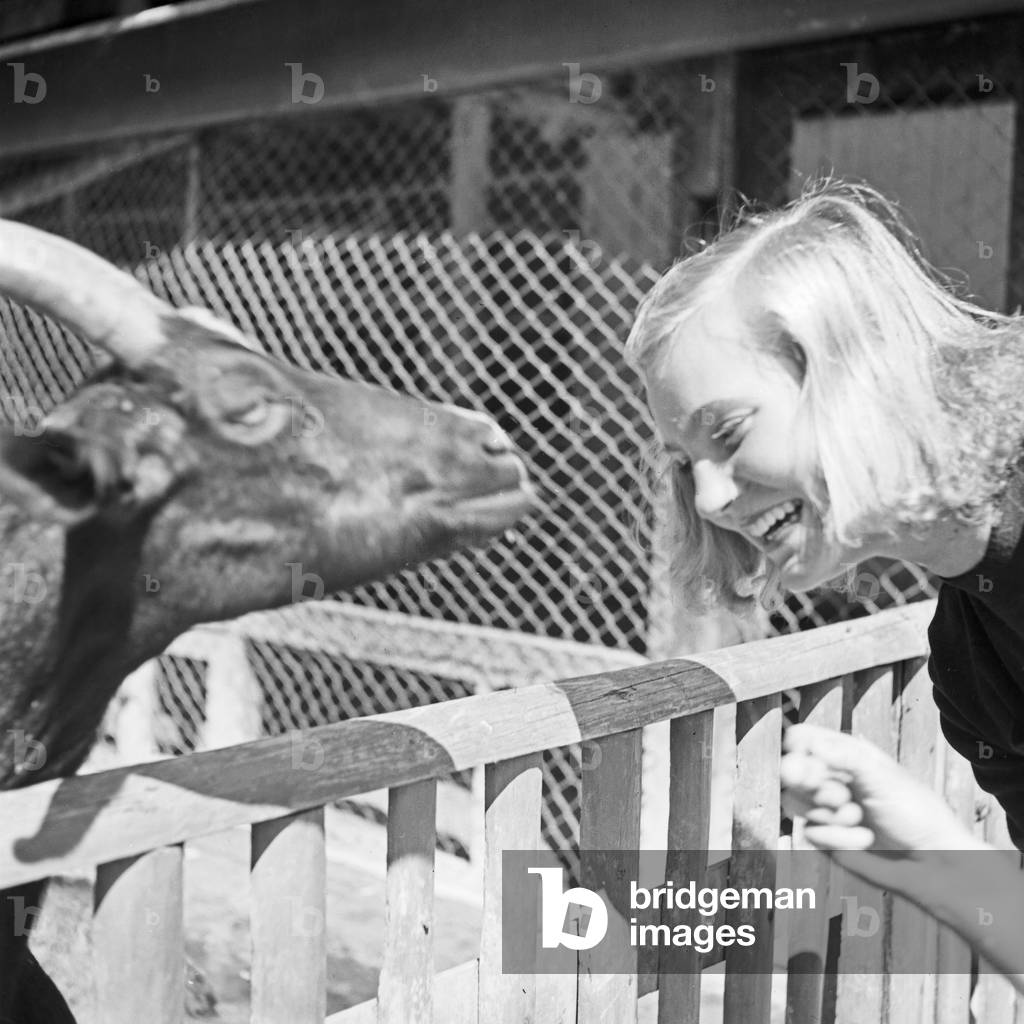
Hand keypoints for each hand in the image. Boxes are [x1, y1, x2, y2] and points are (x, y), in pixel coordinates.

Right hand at [781, 723, 985, 893]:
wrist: (931, 862)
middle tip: (838, 795)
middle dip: (810, 783)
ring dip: (825, 812)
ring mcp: (827, 808)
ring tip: (856, 817)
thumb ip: (845, 758)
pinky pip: (810, 832)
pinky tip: (863, 838)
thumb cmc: (916, 812)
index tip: (812, 760)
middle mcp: (832, 778)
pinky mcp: (827, 837)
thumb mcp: (883, 777)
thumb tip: (810, 744)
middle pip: (791, 770)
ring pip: (794, 802)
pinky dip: (836, 837)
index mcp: (846, 755)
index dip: (799, 748)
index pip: (802, 739)